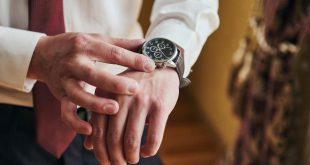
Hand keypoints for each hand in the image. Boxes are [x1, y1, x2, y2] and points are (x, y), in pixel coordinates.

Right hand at [27, 33, 154, 133]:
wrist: (45, 54)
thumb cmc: (77, 46)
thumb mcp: (97, 39)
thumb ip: (121, 44)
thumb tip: (146, 43)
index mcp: (86, 46)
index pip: (112, 52)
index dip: (132, 59)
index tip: (150, 66)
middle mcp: (73, 63)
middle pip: (93, 74)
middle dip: (114, 83)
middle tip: (135, 89)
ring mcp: (65, 81)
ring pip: (78, 95)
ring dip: (96, 104)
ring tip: (115, 109)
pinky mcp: (59, 96)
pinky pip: (65, 112)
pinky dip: (76, 123)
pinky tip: (90, 130)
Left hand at [85, 68, 179, 163]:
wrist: (161, 65)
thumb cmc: (134, 86)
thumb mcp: (114, 96)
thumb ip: (100, 118)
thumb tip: (89, 146)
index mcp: (105, 95)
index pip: (98, 131)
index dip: (101, 152)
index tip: (106, 162)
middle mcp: (121, 98)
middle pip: (113, 138)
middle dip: (115, 158)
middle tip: (120, 164)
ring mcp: (142, 101)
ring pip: (131, 139)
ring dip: (131, 156)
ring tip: (133, 159)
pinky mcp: (160, 106)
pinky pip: (154, 135)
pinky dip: (150, 149)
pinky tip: (148, 151)